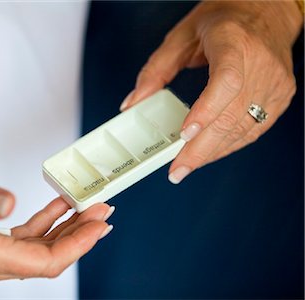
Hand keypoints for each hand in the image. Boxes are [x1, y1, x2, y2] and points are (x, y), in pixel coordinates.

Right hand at [0, 160, 112, 283]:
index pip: (44, 262)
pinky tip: (59, 206)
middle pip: (47, 260)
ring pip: (38, 250)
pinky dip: (46, 223)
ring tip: (88, 209)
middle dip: (79, 237)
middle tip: (103, 212)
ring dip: (66, 230)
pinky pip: (26, 239)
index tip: (100, 225)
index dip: (77, 245)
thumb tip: (9, 204)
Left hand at [120, 1, 302, 183]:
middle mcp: (260, 64)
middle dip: (200, 149)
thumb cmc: (226, 18)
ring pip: (243, 129)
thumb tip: (133, 103)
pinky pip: (254, 130)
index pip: (226, 82)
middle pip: (231, 116)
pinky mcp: (281, 96)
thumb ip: (156, 70)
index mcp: (235, 42)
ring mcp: (275, 83)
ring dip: (213, 152)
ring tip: (187, 166)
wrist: (269, 10)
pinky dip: (228, 145)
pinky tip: (209, 152)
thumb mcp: (182, 35)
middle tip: (177, 169)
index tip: (185, 135)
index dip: (206, 112)